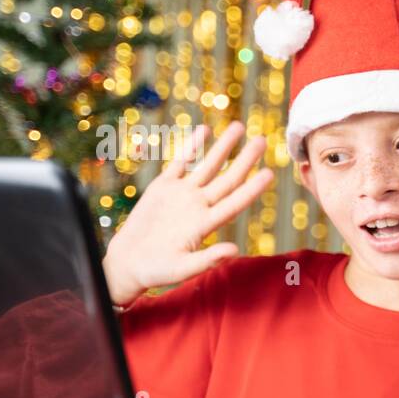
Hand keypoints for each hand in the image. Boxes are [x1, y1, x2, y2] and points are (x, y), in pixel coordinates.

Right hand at [102, 122, 271, 305]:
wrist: (129, 263)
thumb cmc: (157, 271)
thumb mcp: (182, 269)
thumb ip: (208, 260)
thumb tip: (235, 250)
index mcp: (206, 224)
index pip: (235, 202)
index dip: (252, 188)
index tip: (269, 173)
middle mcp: (199, 206)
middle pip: (227, 178)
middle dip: (245, 159)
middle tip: (263, 140)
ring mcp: (182, 194)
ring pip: (207, 165)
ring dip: (223, 147)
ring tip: (239, 127)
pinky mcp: (163, 187)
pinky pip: (180, 162)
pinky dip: (191, 146)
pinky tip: (204, 131)